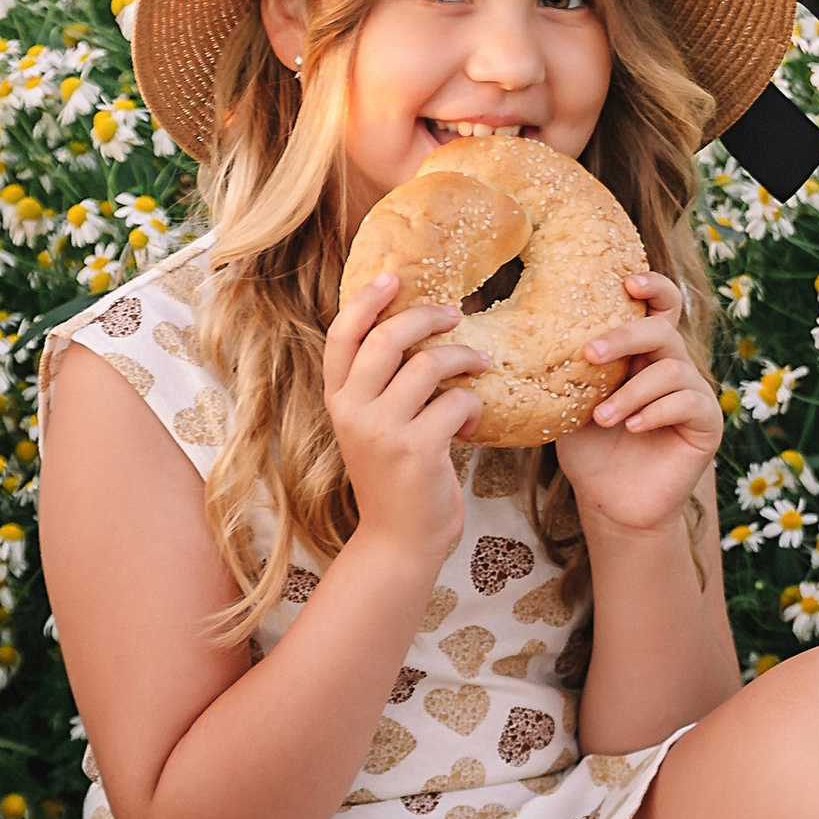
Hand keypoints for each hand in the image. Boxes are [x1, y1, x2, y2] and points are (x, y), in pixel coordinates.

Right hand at [323, 273, 487, 567]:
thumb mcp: (374, 428)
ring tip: (480, 367)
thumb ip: (383, 386)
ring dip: (464, 359)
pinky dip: (473, 405)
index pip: (342, 336)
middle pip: (387, 338)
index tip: (392, 277)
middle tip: (455, 314)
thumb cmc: (396, 479)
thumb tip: (416, 331)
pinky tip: (471, 424)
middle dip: (427, 317)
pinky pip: (456, 401)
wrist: (399, 542)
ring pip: (429, 364)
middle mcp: (352, 411)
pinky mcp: (416, 449)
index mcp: (338, 400)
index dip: (366, 301)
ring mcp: (382, 430)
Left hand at [555, 271, 724, 536]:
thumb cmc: (590, 451)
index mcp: (643, 354)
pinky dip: (656, 411)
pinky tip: (631, 428)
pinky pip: (688, 402)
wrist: (611, 504)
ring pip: (672, 369)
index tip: (627, 282)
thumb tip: (524, 337)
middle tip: (590, 353)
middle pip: (662, 330)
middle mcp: (673, 365)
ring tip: (602, 418)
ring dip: (631, 391)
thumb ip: (567, 369)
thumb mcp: (570, 403)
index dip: (652, 286)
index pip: (659, 307)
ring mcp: (694, 393)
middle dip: (626, 336)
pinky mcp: (707, 422)